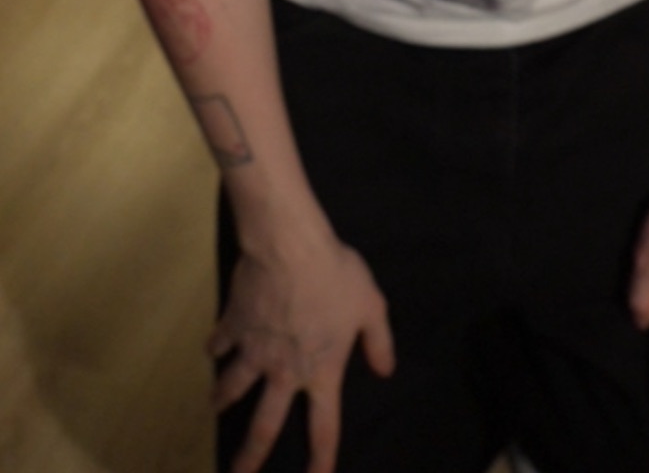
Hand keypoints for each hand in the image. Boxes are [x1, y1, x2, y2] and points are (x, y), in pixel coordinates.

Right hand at [209, 223, 394, 472]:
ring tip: (213, 407)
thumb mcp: (370, 306)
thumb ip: (379, 341)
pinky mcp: (234, 325)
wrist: (290, 247)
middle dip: (250, 457)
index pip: (323, 427)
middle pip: (263, 426)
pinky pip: (220, 342)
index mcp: (321, 371)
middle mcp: (284, 371)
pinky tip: (212, 347)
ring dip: (221, 400)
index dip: (321, 460)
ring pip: (231, 388)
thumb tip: (386, 370)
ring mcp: (254, 351)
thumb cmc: (335, 274)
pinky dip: (215, 347)